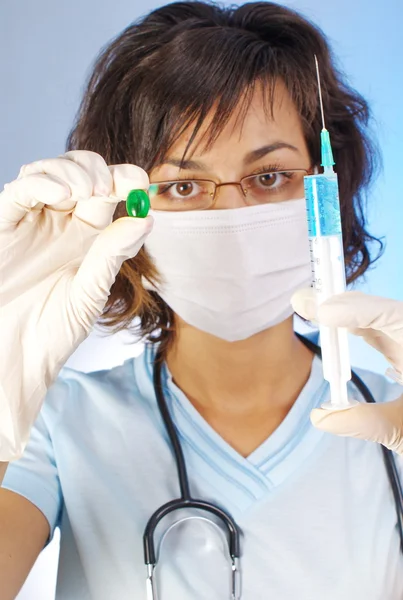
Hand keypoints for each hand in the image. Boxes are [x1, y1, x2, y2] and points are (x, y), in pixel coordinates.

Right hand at [0, 150, 152, 459]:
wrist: (13, 358)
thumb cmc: (52, 331)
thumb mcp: (90, 292)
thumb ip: (112, 254)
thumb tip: (146, 218)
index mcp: (87, 236)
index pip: (109, 193)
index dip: (125, 179)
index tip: (141, 182)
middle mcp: (60, 223)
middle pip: (82, 173)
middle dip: (103, 170)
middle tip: (116, 186)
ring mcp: (31, 222)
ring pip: (51, 171)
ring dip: (74, 170)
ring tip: (90, 191)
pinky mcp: (4, 225)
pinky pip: (20, 191)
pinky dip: (42, 182)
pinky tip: (63, 193)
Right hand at [291, 289, 402, 453]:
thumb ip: (367, 423)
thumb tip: (320, 416)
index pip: (393, 317)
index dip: (358, 310)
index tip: (325, 312)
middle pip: (381, 310)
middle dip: (342, 303)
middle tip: (304, 301)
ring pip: (377, 316)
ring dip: (343, 310)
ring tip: (310, 306)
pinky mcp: (401, 352)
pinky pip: (377, 329)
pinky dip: (352, 325)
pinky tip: (330, 322)